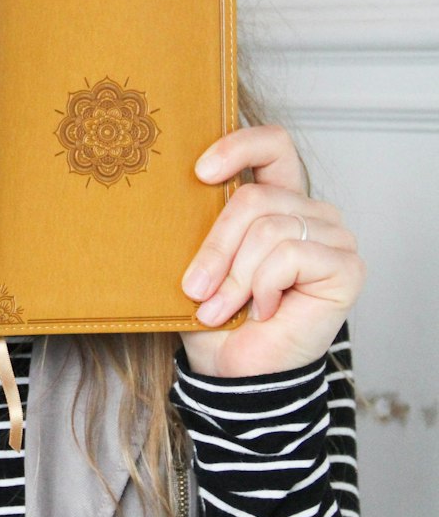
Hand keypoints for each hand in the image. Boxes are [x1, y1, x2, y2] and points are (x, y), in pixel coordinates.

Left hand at [179, 125, 364, 378]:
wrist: (236, 371)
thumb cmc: (218, 316)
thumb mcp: (199, 261)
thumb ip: (201, 222)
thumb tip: (171, 190)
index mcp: (278, 199)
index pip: (273, 145)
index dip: (238, 146)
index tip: (201, 173)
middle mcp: (311, 211)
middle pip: (255, 198)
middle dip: (216, 247)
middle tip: (196, 288)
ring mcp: (334, 236)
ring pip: (268, 229)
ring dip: (235, 277)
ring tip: (222, 309)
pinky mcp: (346, 265)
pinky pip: (289, 254)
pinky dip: (263, 287)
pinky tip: (265, 311)